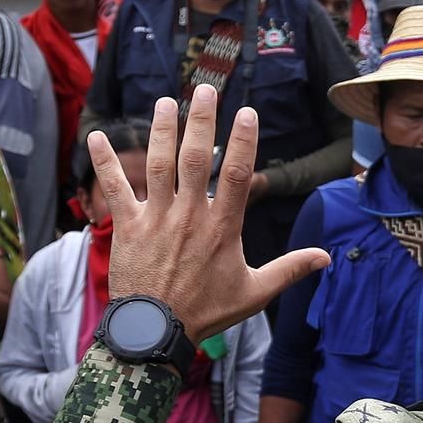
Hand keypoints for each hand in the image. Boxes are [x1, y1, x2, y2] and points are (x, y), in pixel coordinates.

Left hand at [91, 83, 328, 343]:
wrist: (156, 332)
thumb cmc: (206, 312)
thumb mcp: (254, 293)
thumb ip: (289, 270)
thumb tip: (326, 258)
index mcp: (222, 227)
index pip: (238, 175)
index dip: (244, 141)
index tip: (247, 113)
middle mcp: (189, 215)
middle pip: (197, 158)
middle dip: (202, 121)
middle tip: (206, 90)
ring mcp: (156, 218)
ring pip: (159, 164)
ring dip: (161, 130)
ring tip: (166, 102)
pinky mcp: (127, 226)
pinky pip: (114, 188)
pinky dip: (105, 161)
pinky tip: (96, 135)